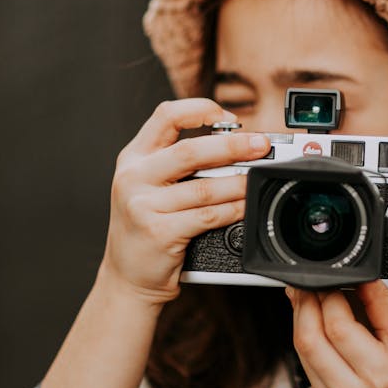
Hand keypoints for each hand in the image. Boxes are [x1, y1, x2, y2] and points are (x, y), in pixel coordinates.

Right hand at [101, 98, 270, 305]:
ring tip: (258, 179)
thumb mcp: (147, 185)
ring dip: (239, 182)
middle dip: (233, 145)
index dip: (201, 110)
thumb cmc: (146, 228)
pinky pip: (207, 216)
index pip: (166, 116)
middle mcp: (133, 177)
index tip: (229, 118)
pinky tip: (246, 206)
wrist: (126, 277)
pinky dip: (233, 210)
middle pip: (190, 150)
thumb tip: (234, 144)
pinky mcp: (159, 232)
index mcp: (133, 157)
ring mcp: (143, 206)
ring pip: (204, 187)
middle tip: (260, 145)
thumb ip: (177, 162)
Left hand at [286, 281, 387, 387]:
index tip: (337, 279)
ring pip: (301, 347)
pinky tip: (313, 319)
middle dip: (307, 302)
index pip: (339, 327)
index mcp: (379, 375)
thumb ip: (383, 306)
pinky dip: (305, 334)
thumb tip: (363, 278)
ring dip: (301, 315)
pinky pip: (304, 359)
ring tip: (310, 295)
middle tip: (315, 282)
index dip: (331, 296)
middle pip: (310, 337)